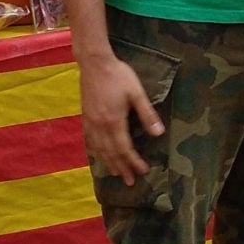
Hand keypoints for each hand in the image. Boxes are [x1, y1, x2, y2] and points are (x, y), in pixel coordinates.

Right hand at [79, 53, 162, 183]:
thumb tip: (158, 134)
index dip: (133, 161)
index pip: (124, 148)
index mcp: (114, 121)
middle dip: (121, 168)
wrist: (94, 62)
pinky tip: (99, 155)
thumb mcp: (136, 93)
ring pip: (99, 149)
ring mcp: (90, 122)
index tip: (143, 171)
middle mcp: (100, 125)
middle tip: (129, 181)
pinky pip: (90, 140)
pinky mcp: (85, 116)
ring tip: (116, 173)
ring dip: (108, 163)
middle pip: (111, 153)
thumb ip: (147, 114)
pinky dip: (96, 151)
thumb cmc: (118, 75)